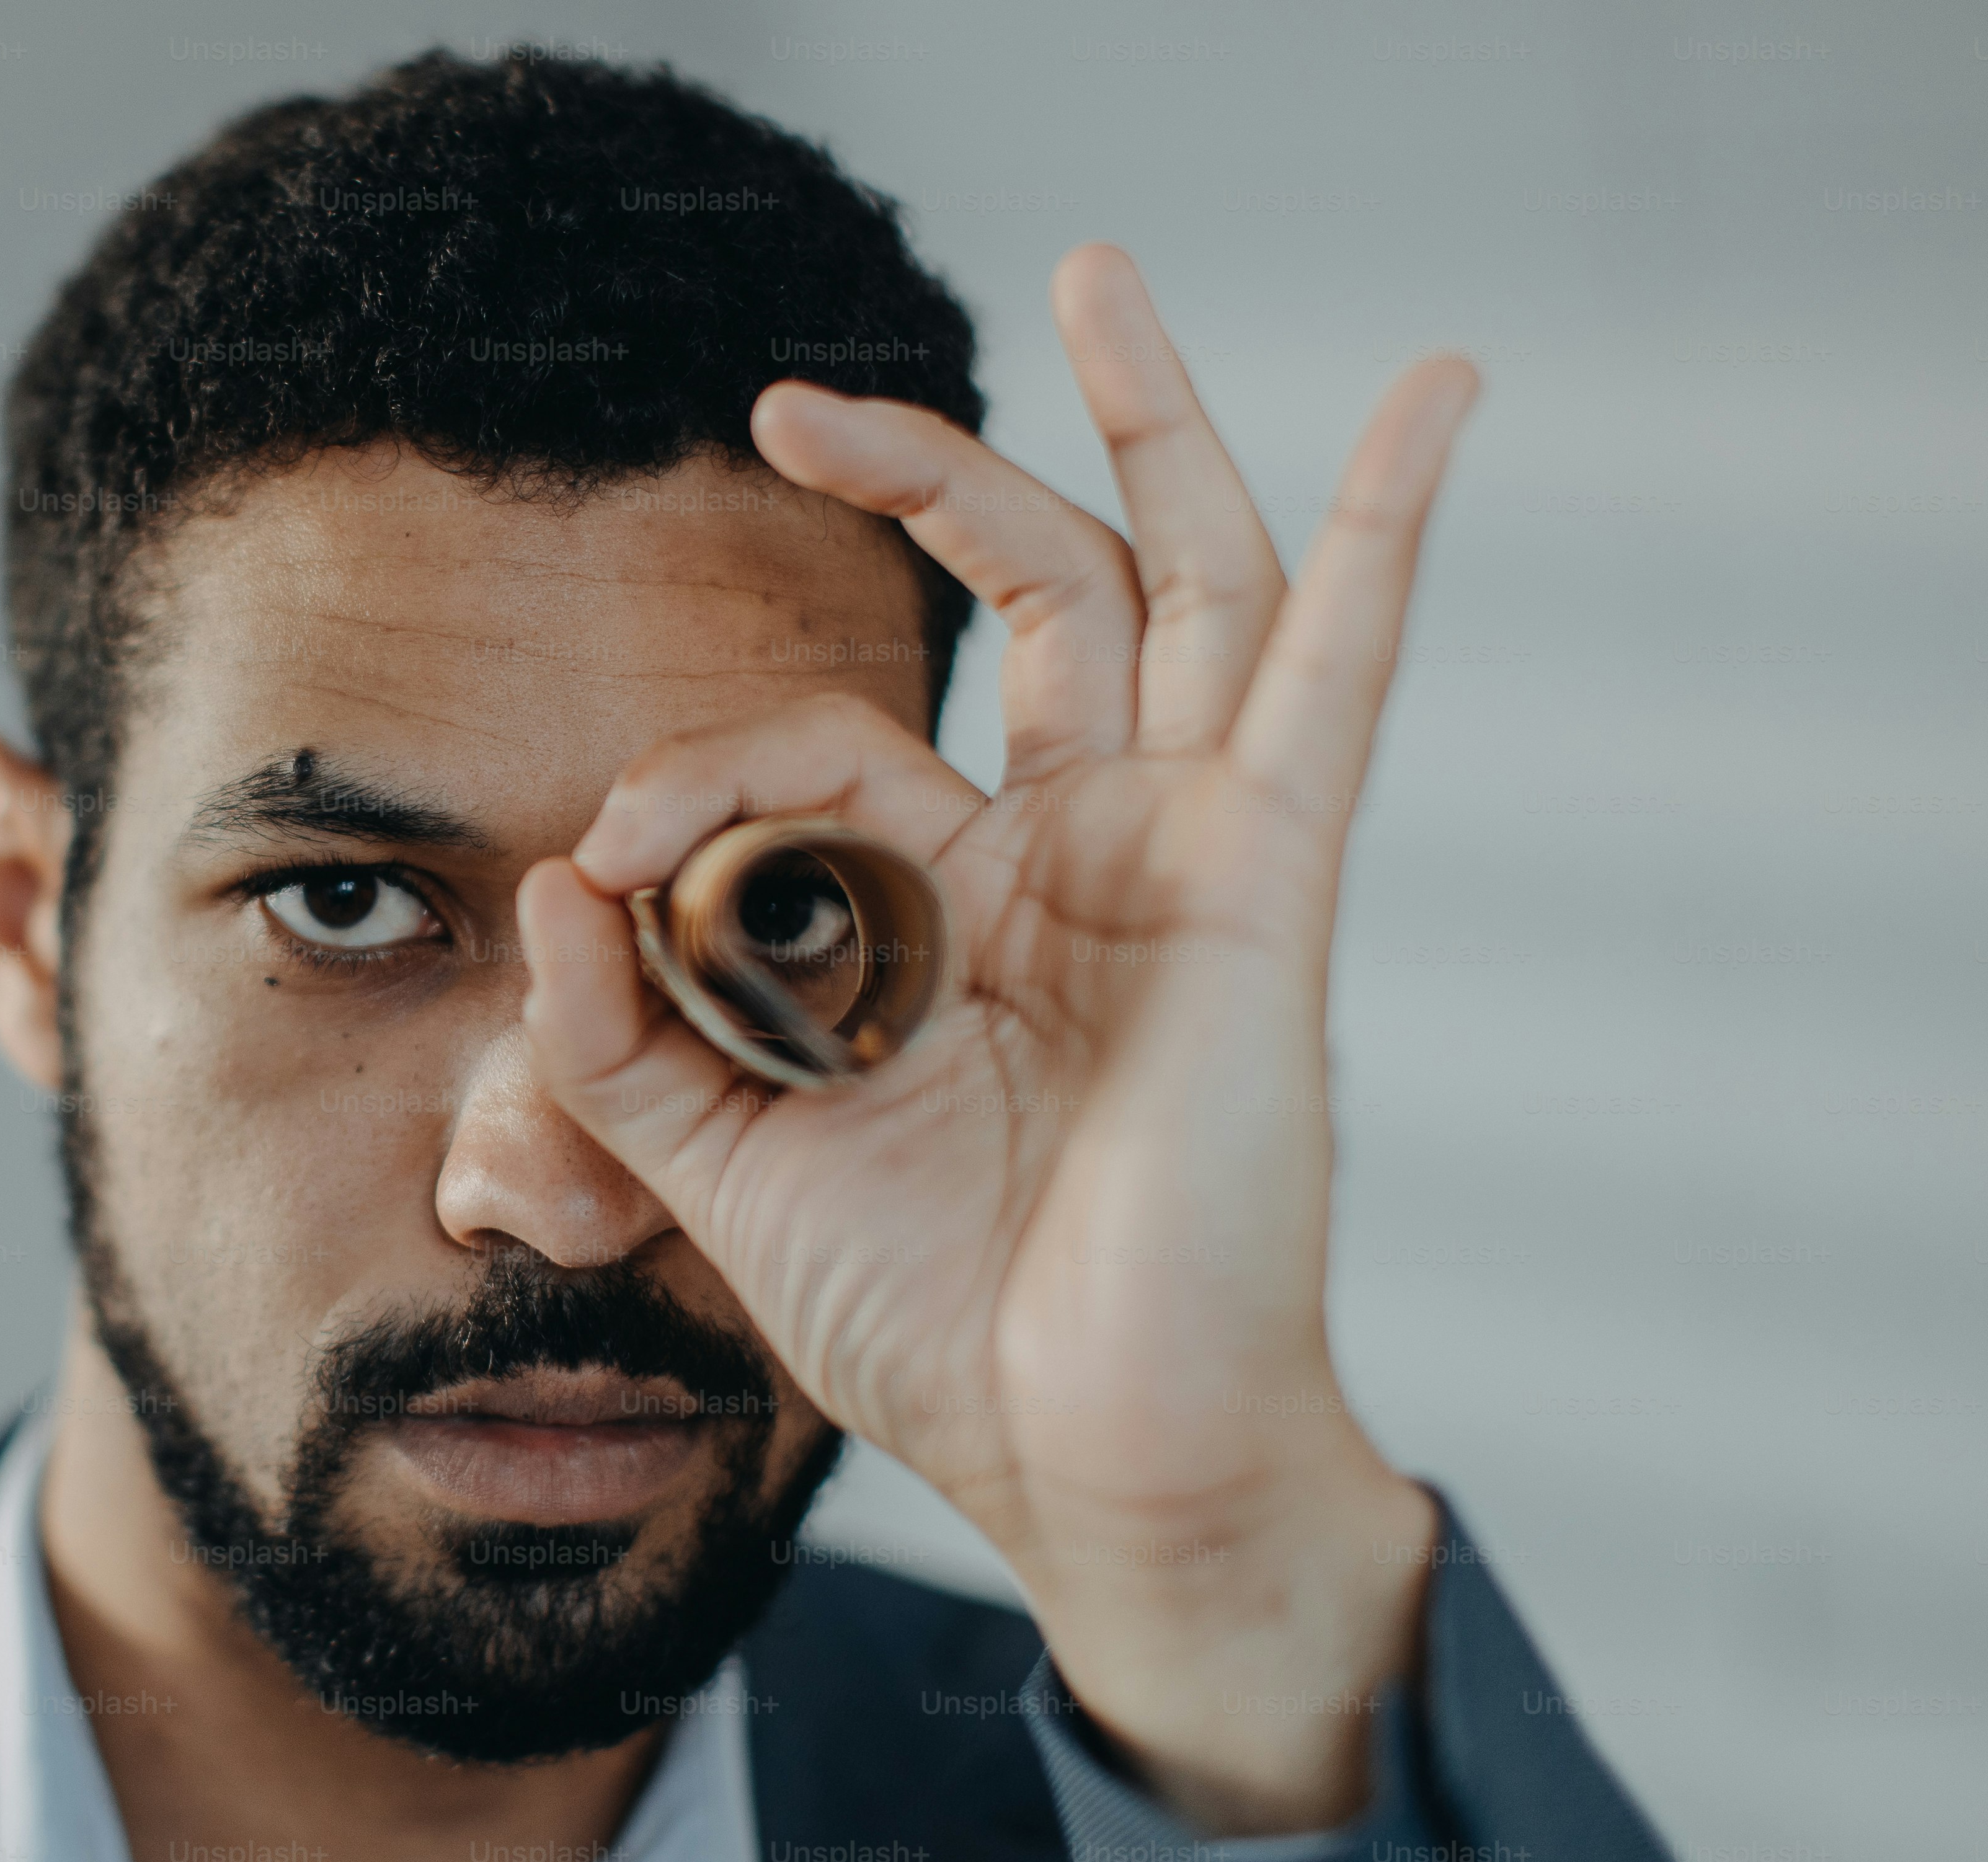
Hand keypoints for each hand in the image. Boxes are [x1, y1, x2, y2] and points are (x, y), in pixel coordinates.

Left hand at [515, 244, 1472, 1834]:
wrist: (1080, 1459)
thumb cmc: (939, 1324)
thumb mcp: (723, 1168)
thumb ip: (624, 1033)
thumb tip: (558, 878)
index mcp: (961, 913)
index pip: (826, 752)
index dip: (699, 773)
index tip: (610, 856)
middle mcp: (1080, 859)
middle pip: (1034, 601)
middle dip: (939, 471)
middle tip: (803, 400)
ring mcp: (1181, 856)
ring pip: (1183, 584)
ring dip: (1151, 421)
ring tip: (1099, 272)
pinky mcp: (1263, 886)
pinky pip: (1340, 676)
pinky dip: (1389, 529)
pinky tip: (1432, 398)